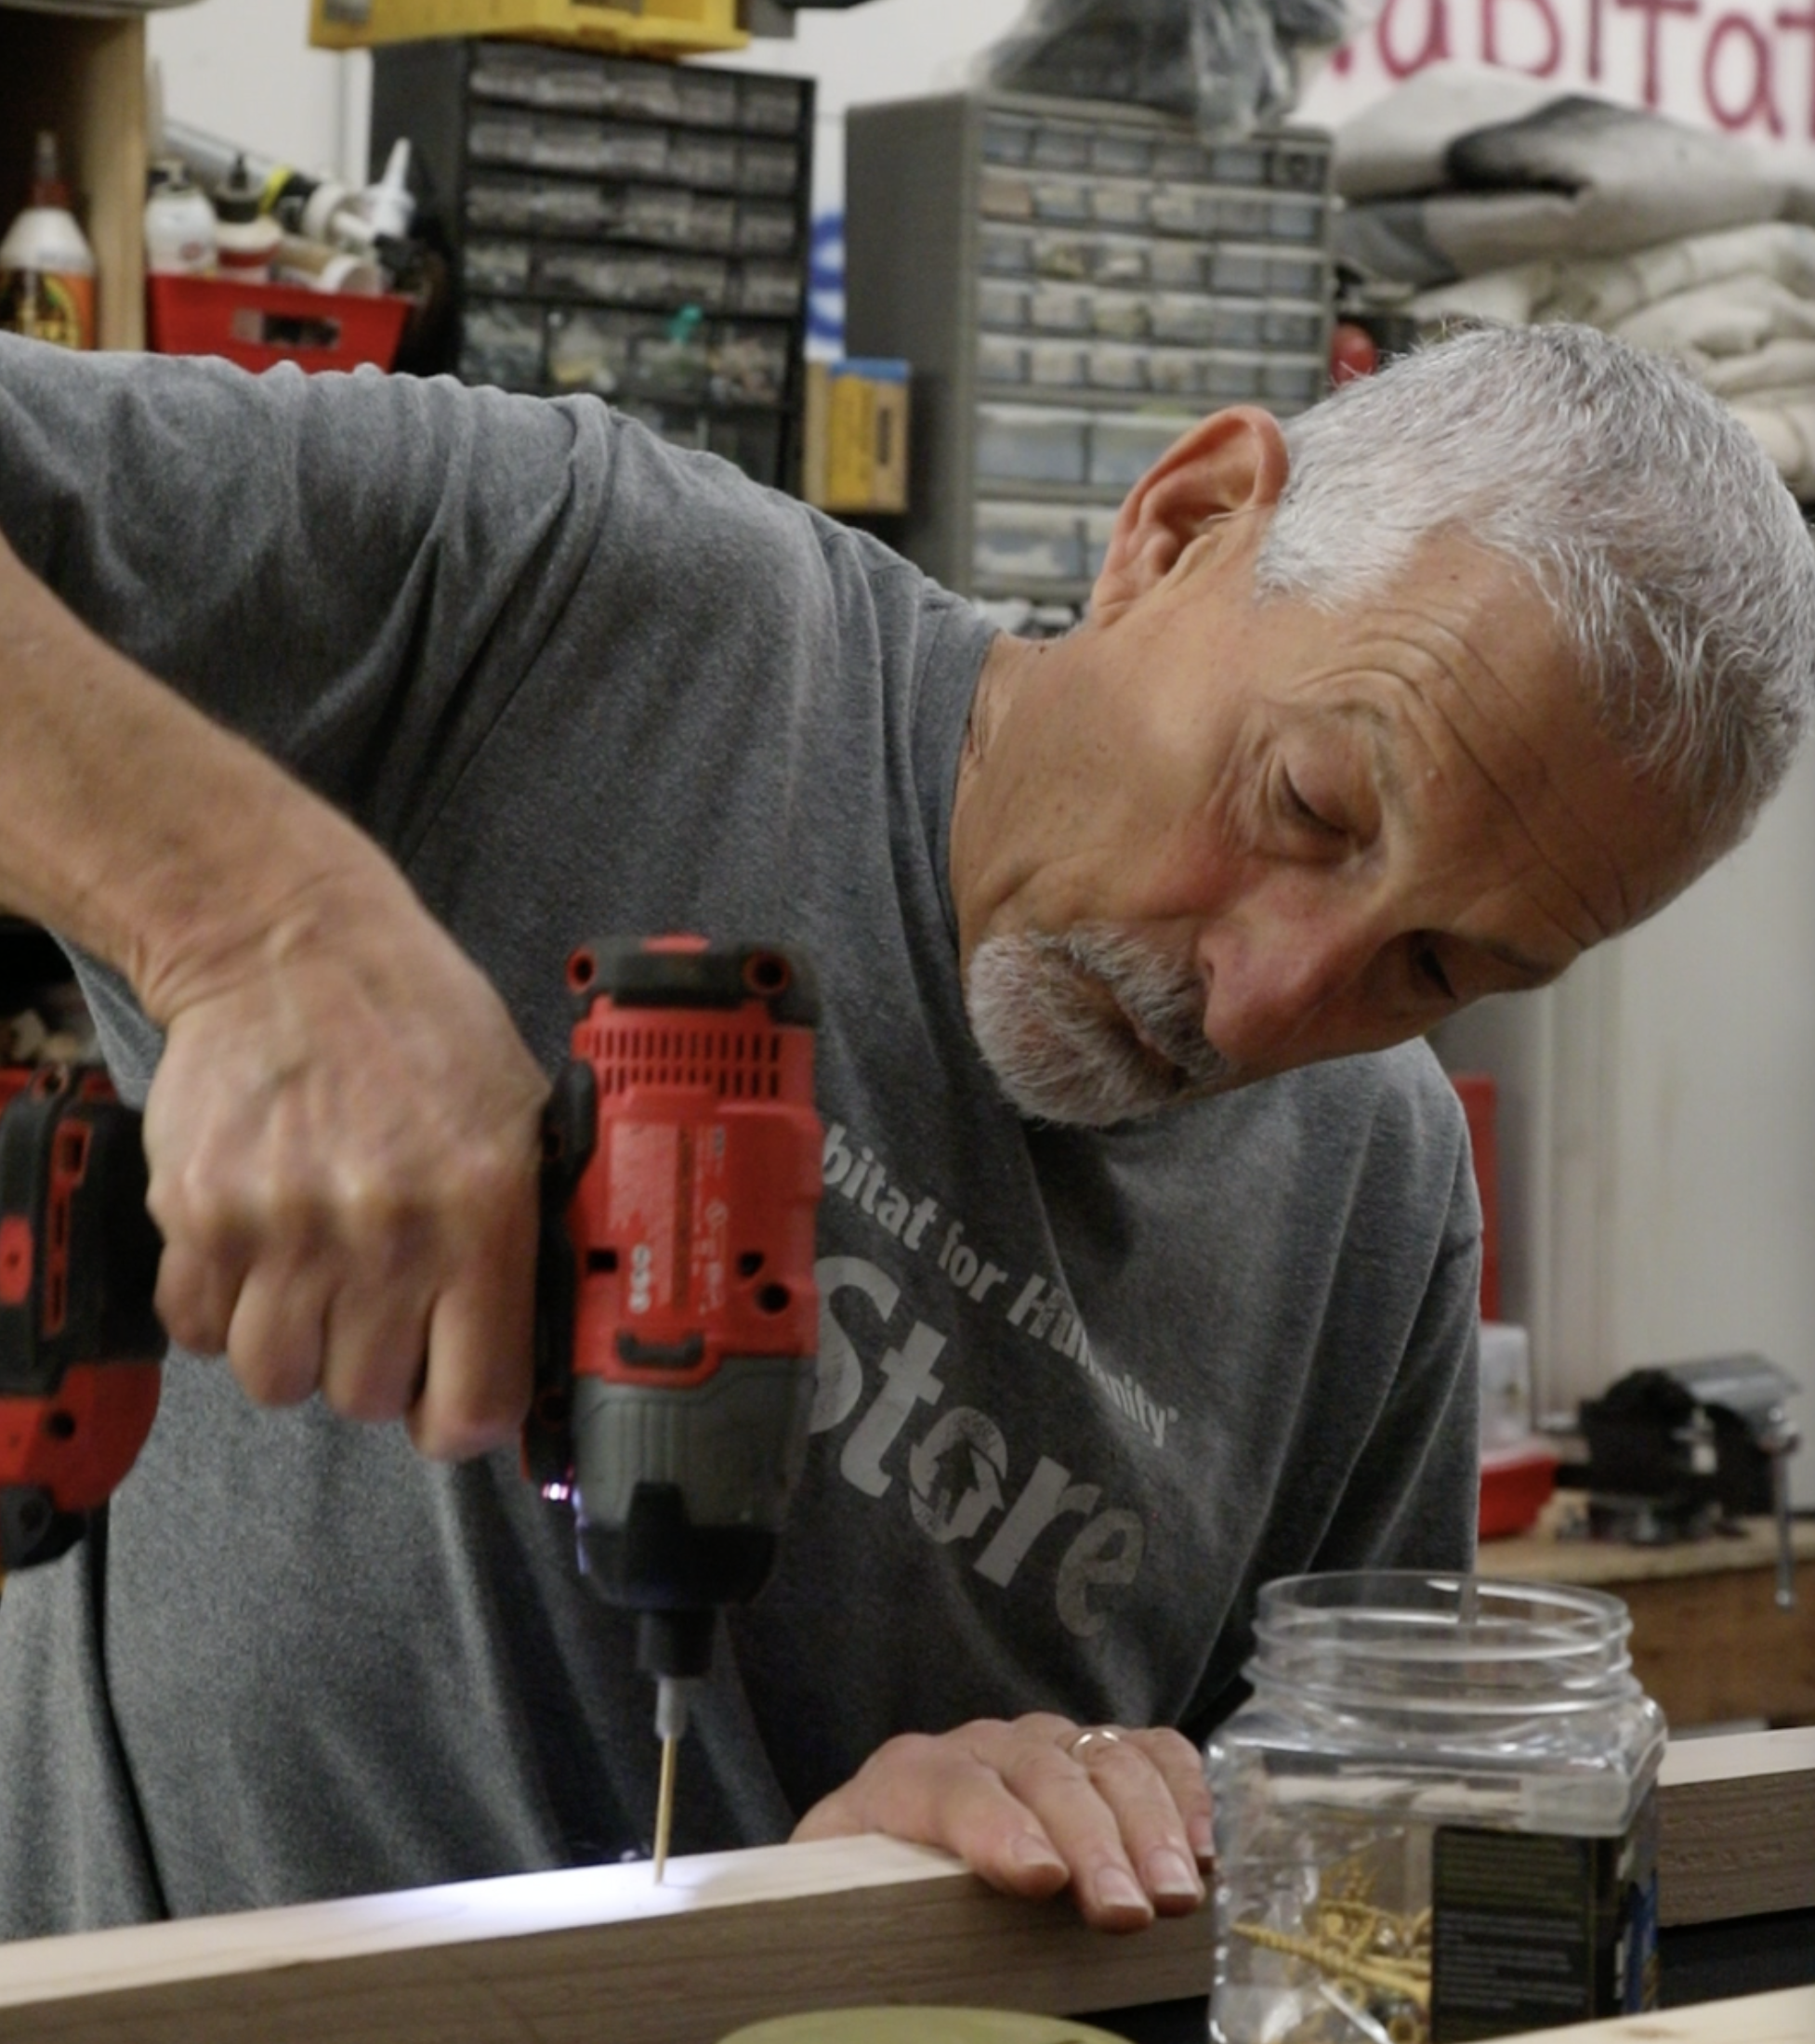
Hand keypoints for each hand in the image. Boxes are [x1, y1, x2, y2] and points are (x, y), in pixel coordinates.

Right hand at [140, 860, 549, 1460]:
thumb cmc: (420, 1025)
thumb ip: (530, 1227)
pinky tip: (256, 1249)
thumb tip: (549, 1338)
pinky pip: (199, 1331)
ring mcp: (285, 1230)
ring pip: (279, 1380)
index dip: (464, 1418)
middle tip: (380, 1303)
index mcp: (484, 1213)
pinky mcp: (201, 1217)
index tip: (453, 1400)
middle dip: (376, 1367)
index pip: (476, 1402)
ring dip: (295, 1346)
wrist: (290, 948)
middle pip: (368, 1399)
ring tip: (316, 1275)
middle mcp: (386, 1234)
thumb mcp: (523, 1111)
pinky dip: (220, 1309)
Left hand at [791, 1714, 1212, 1931]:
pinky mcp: (1095, 1755)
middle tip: (1129, 1911)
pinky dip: (1184, 1789)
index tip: (1039, 1879)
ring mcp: (1043, 1743)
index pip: (949, 1787)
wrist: (884, 1856)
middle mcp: (978, 1747)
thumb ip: (850, 1931)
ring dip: (1150, 1823)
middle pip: (1041, 1772)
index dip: (994, 1827)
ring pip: (1104, 1756)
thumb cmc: (868, 1899)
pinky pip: (1149, 1749)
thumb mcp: (838, 1910)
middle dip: (1091, 1839)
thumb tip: (854, 1989)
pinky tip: (1205, 1848)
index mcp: (903, 1782)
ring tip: (1180, 1893)